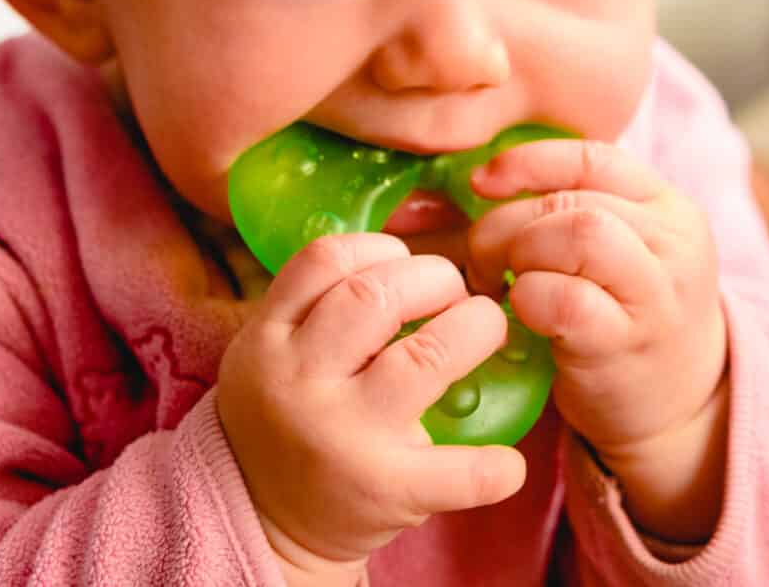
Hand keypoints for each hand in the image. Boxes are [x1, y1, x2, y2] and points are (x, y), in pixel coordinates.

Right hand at [215, 234, 527, 583]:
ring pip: (424, 357)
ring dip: (474, 331)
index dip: (382, 247)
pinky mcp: (382, 490)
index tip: (407, 265)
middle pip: (376, 294)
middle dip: (434, 279)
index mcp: (269, 339)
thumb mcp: (273, 350)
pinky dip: (492, 466)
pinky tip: (506, 462)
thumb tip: (413, 254)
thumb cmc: (286, 417)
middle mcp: (298, 380)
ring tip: (483, 333)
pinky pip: (454, 472)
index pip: (325, 259)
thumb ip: (317, 302)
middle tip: (456, 295)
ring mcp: (341, 436)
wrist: (262, 522)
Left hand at [465, 140, 729, 542]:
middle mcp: (673, 242)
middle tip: (484, 260)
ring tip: (503, 284)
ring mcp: (657, 293)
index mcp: (668, 207)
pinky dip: (528, 298)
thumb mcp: (626, 252)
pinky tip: (522, 313)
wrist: (682, 406)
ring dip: (520, 255)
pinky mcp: (628, 343)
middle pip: (574, 199)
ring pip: (580, 234)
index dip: (528, 162)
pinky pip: (567, 299)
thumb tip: (484, 181)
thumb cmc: (629, 319)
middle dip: (510, 223)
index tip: (484, 182)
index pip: (593, 157)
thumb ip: (577, 213)